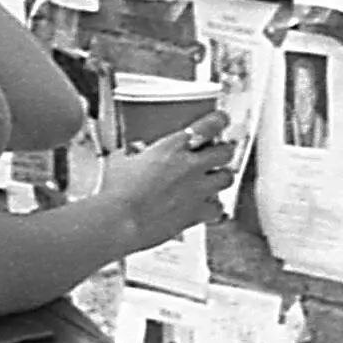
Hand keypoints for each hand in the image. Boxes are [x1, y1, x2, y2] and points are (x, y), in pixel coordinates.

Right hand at [107, 117, 234, 246]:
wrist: (119, 222)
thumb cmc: (115, 193)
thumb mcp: (121, 161)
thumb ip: (134, 153)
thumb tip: (134, 151)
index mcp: (171, 147)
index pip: (209, 125)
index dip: (219, 121)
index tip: (221, 120)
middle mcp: (189, 166)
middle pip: (225, 152)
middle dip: (224, 151)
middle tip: (219, 153)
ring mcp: (196, 190)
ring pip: (227, 178)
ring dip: (223, 177)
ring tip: (215, 179)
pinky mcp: (196, 214)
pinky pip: (218, 208)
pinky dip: (215, 207)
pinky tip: (207, 207)